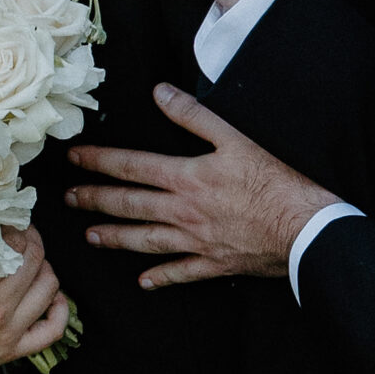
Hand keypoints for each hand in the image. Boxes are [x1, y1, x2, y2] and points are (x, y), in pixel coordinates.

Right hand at [0, 228, 69, 373]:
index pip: (13, 245)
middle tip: (21, 232)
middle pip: (36, 262)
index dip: (14, 226)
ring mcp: (7, 335)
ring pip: (49, 289)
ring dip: (43, 267)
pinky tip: (51, 296)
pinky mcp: (9, 354)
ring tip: (29, 260)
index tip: (7, 220)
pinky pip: (52, 330)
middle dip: (31, 240)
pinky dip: (59, 309)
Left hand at [68, 85, 334, 285]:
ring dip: (116, 238)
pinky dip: (161, 277)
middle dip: (95, 200)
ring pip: (145, 241)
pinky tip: (144, 282)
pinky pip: (181, 273)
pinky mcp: (215, 264)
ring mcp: (197, 242)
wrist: (306, 229)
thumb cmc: (275, 180)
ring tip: (91, 237)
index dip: (99, 161)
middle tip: (68, 199)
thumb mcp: (236, 138)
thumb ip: (194, 115)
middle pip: (129, 205)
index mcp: (186, 177)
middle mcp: (184, 212)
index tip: (72, 158)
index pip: (131, 167)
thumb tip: (159, 91)